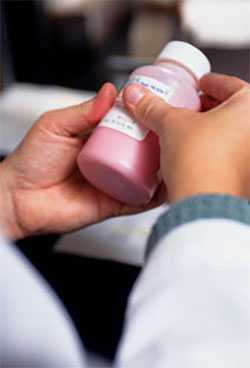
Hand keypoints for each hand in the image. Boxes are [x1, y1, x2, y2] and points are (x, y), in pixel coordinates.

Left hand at [0, 83, 162, 239]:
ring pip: (144, 174)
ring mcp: (112, 182)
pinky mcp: (113, 204)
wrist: (19, 199)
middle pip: (140, 150)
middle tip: (176, 131)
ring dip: (161, 167)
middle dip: (158, 141)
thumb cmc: (31, 161)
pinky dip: (154, 196)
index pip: (126, 125)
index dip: (143, 117)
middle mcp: (108, 160)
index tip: (160, 106)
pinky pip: (138, 200)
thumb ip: (83, 111)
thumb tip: (110, 91)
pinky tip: (168, 186)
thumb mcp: (56, 125)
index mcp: (95, 138)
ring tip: (179, 155)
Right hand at [123, 73, 249, 202]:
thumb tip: (136, 96)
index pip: (230, 85)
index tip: (199, 85)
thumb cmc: (202, 164)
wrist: (203, 206)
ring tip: (187, 129)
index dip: (211, 83)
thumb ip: (154, 108)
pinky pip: (228, 155)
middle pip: (231, 110)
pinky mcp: (243, 177)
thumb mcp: (172, 125)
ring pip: (229, 134)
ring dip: (210, 129)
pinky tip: (193, 152)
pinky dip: (213, 150)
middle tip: (189, 107)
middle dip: (208, 107)